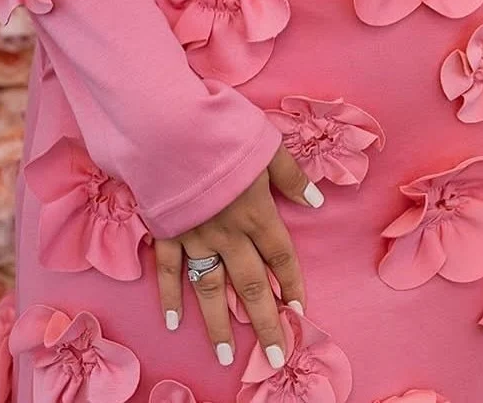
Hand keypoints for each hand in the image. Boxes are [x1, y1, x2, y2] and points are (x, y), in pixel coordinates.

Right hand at [154, 146, 321, 372]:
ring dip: (219, 325)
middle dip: (265, 323)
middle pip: (250, 285)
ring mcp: (194, 235)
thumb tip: (316, 201)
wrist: (169, 126)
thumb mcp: (266, 144)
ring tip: (226, 356)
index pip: (280, 256)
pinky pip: (169, 271)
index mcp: (255, 211)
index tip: (299, 312)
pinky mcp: (166, 231)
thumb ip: (290, 175)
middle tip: (273, 356)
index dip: (291, 283)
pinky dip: (169, 297)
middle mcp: (228, 232)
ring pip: (210, 288)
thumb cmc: (221, 128)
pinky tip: (173, 322)